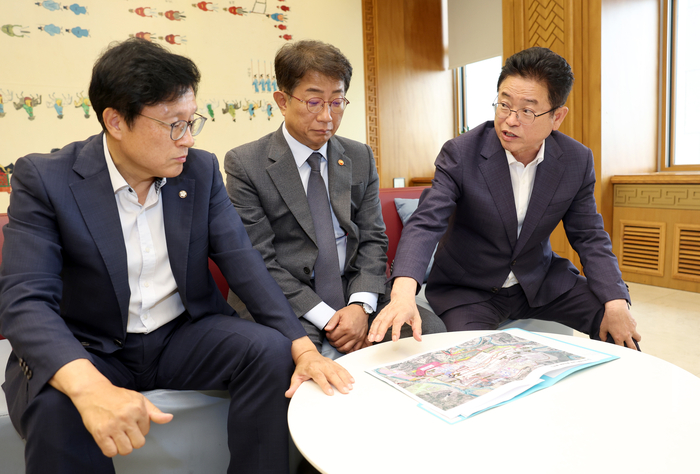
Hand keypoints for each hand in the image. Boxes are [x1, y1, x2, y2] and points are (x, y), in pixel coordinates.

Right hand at [50, 359, 172, 456]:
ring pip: (126, 450)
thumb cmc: (117, 396)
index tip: (131, 422)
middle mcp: (127, 418)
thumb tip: (169, 418)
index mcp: (138, 409)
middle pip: (138, 443)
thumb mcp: (139, 399)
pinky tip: (109, 440)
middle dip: (133, 439)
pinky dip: (111, 450)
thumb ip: (154, 411)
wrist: (93, 392)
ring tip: (118, 436)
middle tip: (125, 431)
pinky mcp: (100, 433)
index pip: (146, 431)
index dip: (139, 428)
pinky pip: (110, 452)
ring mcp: (113, 426)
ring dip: (122, 446)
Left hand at [286, 336, 354, 397]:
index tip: (330, 392)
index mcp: (312, 368)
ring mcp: (329, 363)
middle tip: (345, 391)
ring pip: (338, 370)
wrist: (307, 354)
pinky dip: (347, 374)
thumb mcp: (296, 375)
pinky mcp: (333, 363)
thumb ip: (294, 386)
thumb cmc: (303, 366)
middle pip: (331, 374)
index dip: (325, 385)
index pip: (319, 377)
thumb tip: (288, 394)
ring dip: (345, 378)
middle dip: (339, 382)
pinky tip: (352, 380)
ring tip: (350, 386)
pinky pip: (341, 368)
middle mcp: (322, 365)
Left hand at [324, 304, 369, 353]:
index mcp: (345, 327)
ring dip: (339, 348)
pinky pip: (355, 349)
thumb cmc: (350, 312)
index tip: (328, 334)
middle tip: (331, 338)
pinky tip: (345, 346)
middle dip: (332, 342)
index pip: (333, 337)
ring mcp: (357, 337)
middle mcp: (351, 334)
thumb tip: (326, 329)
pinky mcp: (361, 339)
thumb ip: (332, 322)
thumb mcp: (338, 314)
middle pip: (338, 344)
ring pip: (345, 348)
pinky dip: (349, 350)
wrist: (361, 310)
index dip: (328, 336)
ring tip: (337, 343)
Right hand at [368, 277, 421, 342]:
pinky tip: (370, 334)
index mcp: (403, 312)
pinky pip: (376, 320)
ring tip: (372, 338)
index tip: (394, 339)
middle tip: (378, 339)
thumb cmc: (409, 308)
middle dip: (381, 330)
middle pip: (385, 321)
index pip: (398, 321)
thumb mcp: (417, 317)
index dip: (396, 330)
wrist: (403, 296)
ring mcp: (386, 311)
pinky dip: (372, 327)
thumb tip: (418, 338)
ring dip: (374, 329)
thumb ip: (417, 329)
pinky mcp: (382, 312)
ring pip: (379, 320)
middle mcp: (393, 311)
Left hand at [599, 299, 640, 349]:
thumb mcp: (603, 327)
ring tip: (632, 339)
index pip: (622, 348)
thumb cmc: (609, 317)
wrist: (616, 308)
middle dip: (633, 351)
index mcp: (619, 337)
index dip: (622, 351)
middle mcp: (627, 335)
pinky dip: (633, 329)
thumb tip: (603, 340)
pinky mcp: (634, 324)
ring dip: (636, 340)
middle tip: (633, 352)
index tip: (622, 352)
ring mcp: (632, 330)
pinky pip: (635, 329)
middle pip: (633, 347)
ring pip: (638, 338)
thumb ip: (603, 335)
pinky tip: (628, 326)